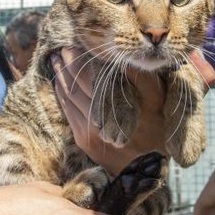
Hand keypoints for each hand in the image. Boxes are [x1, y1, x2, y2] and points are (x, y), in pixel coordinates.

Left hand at [52, 47, 214, 174]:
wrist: (147, 171)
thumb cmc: (157, 131)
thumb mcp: (157, 101)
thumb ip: (142, 78)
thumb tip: (125, 57)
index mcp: (112, 106)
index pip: (88, 75)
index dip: (79, 59)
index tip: (75, 43)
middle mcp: (95, 118)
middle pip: (74, 84)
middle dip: (66, 64)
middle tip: (62, 48)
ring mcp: (86, 131)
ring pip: (67, 98)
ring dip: (60, 78)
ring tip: (56, 61)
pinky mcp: (83, 140)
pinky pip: (67, 112)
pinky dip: (61, 96)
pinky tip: (59, 84)